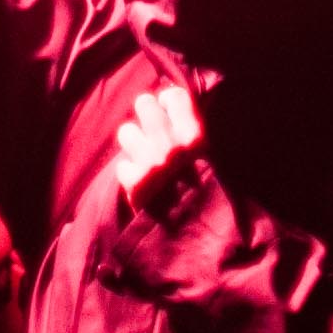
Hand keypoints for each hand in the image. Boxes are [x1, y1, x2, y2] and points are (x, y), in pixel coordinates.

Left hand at [108, 82, 203, 216]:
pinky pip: (121, 165)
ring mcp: (151, 165)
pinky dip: (129, 175)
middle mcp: (171, 146)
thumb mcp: (211, 159)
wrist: (198, 237)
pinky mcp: (134, 185)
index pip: (174, 95)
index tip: (168, 110)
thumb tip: (172, 105)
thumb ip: (193, 133)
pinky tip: (141, 184)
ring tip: (144, 158)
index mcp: (196, 138)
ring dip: (133, 144)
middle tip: (152, 131)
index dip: (168, 101)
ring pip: (126, 131)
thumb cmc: (208, 196)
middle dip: (146, 116)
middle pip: (144, 103)